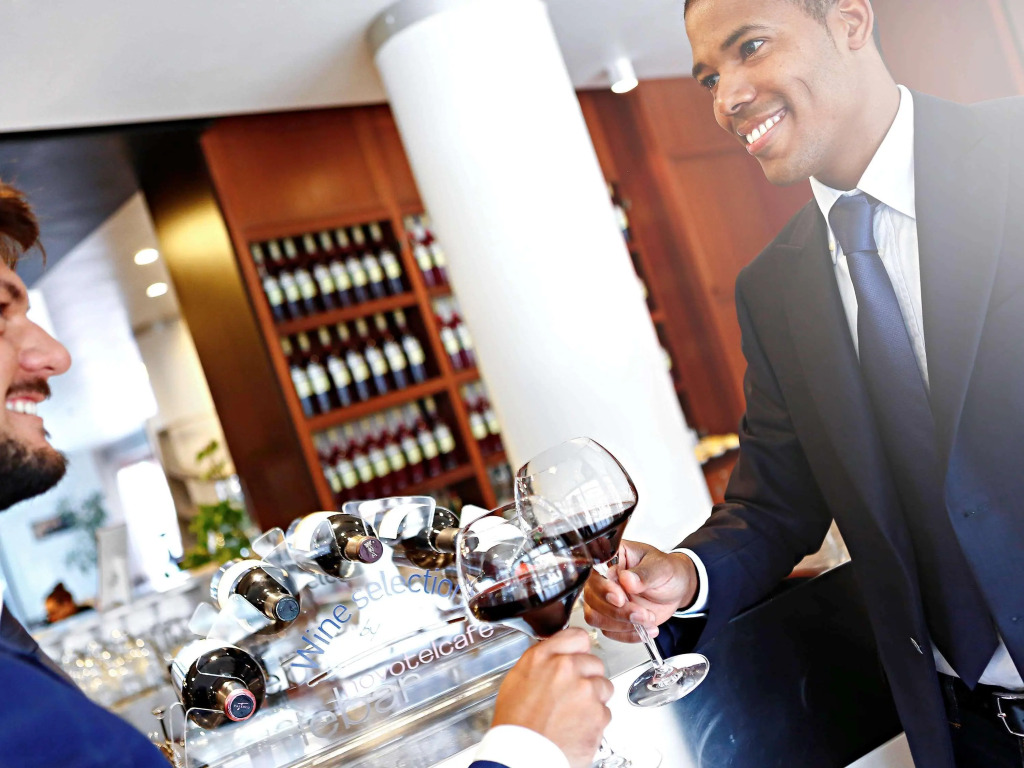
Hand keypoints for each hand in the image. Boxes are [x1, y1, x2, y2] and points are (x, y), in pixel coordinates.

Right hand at [490, 627, 613, 767]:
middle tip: (573, 694)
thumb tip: (558, 654)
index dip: (580, 649)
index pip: (577, 637)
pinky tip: (576, 726)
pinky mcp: (598, 714)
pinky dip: (595, 721)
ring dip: (594, 698)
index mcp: (544, 657)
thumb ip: (543, 660)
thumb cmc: (516, 722)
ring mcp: (585, 691)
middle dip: (587, 677)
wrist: (521, 755)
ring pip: (604, 687)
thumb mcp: (518, 678)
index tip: (580, 656)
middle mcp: (566, 669)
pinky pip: (605, 712)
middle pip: (595, 662)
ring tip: (573, 713)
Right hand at [583, 540, 697, 642]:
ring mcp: (605, 599)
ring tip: (648, 619)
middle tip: (641, 613)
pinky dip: (628, 634)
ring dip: (622, 624)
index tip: (621, 598)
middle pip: (592, 598)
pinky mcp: (611, 617)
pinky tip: (647, 628)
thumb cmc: (667, 572)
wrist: (676, 589)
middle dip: (617, 611)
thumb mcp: (661, 568)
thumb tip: (626, 579)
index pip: (595, 573)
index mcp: (612, 557)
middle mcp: (603, 578)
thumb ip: (645, 574)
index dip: (604, 588)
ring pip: (596, 617)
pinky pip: (609, 631)